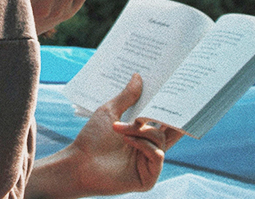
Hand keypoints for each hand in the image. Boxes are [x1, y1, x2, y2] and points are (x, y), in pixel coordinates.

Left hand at [26, 74, 181, 197]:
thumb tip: (138, 76)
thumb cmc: (92, 138)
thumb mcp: (110, 112)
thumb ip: (127, 96)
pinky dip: (144, 145)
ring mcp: (149, 162)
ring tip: (122, 127)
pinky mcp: (148, 177)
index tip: (173, 88)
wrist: (80, 162)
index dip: (168, 106)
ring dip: (142, 130)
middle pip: (170, 131)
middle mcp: (148, 147)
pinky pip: (157, 155)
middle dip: (171, 115)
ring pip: (160, 139)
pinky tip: (128, 140)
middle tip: (174, 100)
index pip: (162, 119)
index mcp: (141, 133)